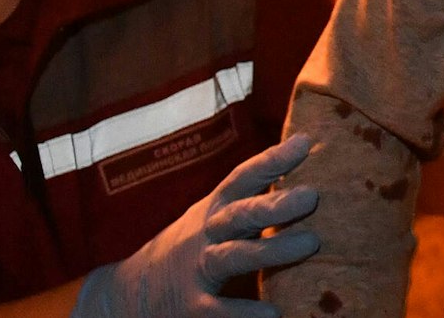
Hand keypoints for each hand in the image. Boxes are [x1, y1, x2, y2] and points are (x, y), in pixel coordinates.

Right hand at [73, 135, 319, 317]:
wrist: (131, 294)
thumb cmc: (189, 250)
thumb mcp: (213, 219)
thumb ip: (250, 203)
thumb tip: (303, 179)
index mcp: (214, 210)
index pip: (242, 179)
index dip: (270, 160)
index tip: (304, 142)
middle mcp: (206, 235)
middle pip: (241, 214)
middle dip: (275, 204)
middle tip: (312, 195)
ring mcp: (198, 269)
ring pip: (234, 256)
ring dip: (272, 250)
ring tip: (311, 243)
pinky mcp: (193, 308)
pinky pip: (220, 311)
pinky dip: (245, 313)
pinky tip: (274, 314)